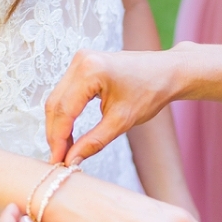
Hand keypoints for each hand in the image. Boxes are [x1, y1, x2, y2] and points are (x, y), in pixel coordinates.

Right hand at [46, 47, 189, 165]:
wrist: (166, 72)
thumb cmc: (150, 92)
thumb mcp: (122, 121)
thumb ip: (94, 141)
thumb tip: (71, 160)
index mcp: (90, 71)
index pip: (64, 110)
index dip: (57, 139)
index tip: (57, 162)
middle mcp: (80, 61)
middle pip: (56, 104)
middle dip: (55, 133)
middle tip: (58, 160)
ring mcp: (80, 60)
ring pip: (58, 98)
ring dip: (58, 125)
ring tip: (63, 150)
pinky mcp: (83, 64)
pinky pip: (66, 92)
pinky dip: (66, 113)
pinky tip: (69, 133)